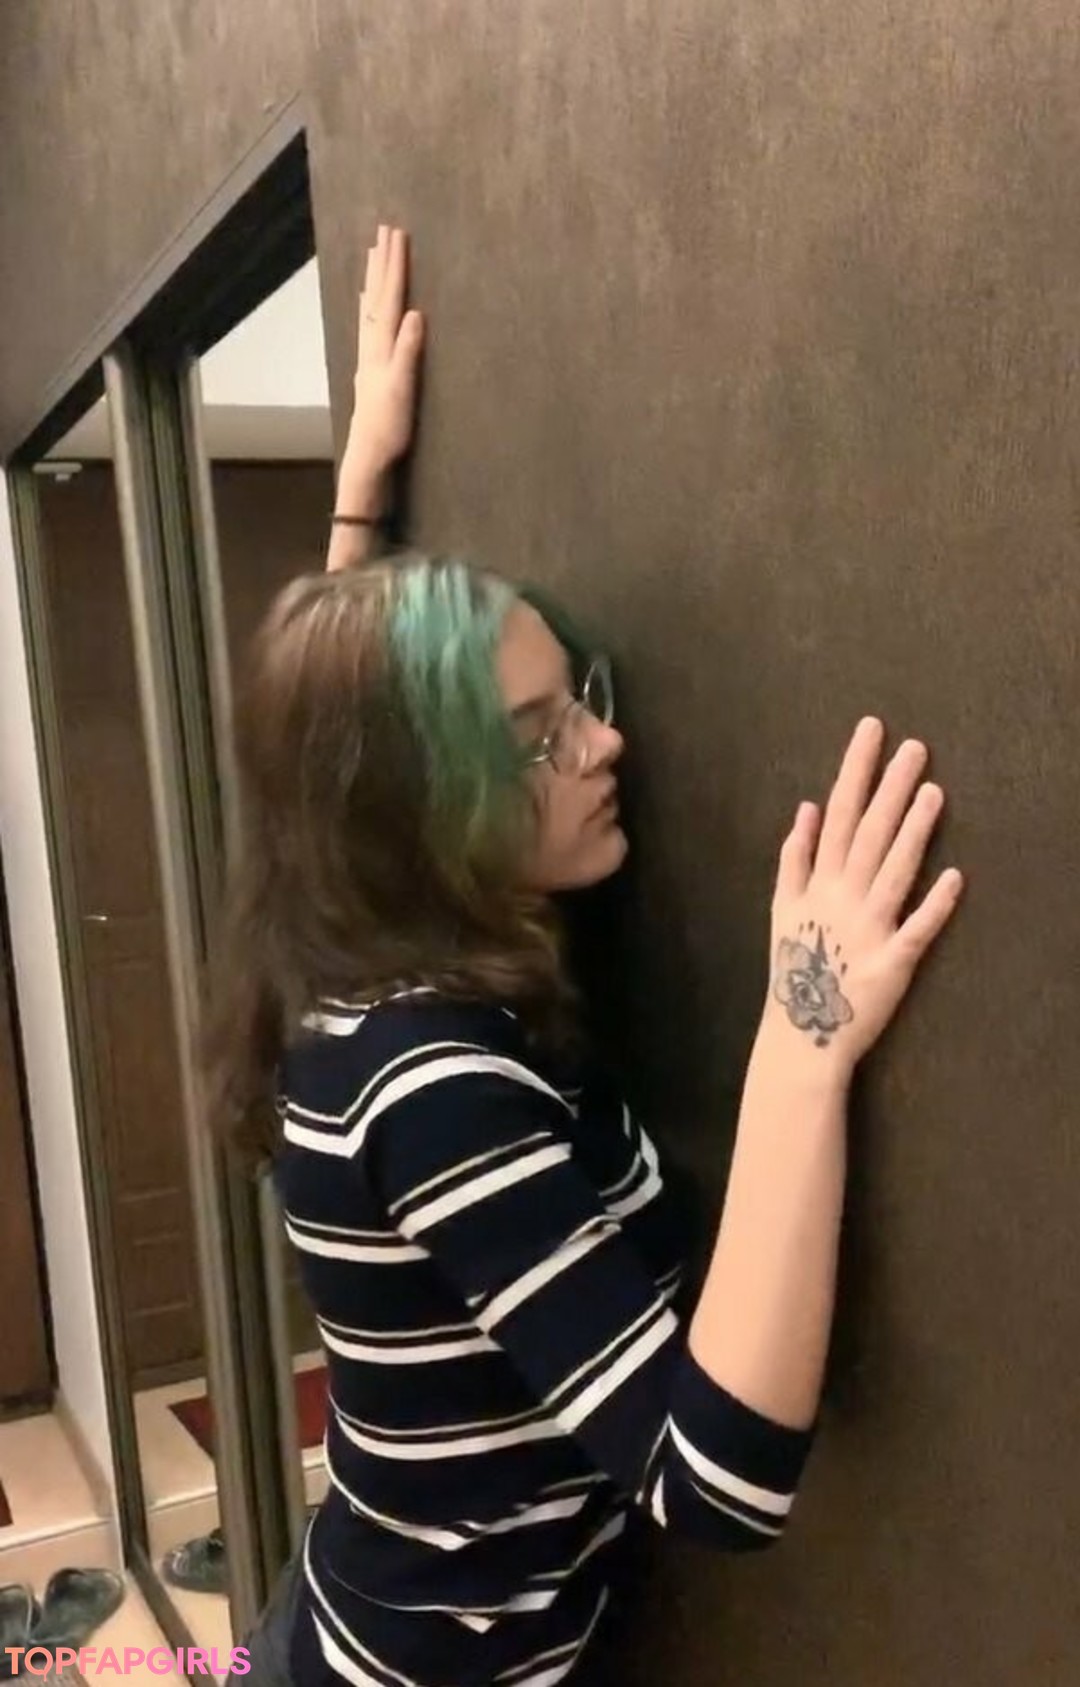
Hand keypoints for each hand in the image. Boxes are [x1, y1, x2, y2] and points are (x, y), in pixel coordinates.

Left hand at [342, 224, 424, 486]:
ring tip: (372, 252)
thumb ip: (408, 351)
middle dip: (382, 262)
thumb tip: (415, 314)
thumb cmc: (389, 425)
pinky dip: (368, 305)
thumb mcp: (403, 388)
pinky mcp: (371, 367)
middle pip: (377, 296)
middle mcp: (371, 345)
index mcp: (381, 346)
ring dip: (373, 278)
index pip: (389, 298)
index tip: (398, 235)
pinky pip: (368, 324)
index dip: (395, 267)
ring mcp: (369, 355)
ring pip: (370, 306)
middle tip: (385, 230)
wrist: (368, 454)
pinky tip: (367, 300)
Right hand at [763, 717, 963, 1071]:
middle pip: (869, 833)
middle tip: (915, 746)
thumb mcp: (782, 908)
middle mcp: (842, 899)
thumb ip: (794, 858)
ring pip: (892, 872)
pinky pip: (915, 931)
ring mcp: (868, 929)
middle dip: (889, 787)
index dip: (856, 770)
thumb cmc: (795, 970)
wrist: (801, 1035)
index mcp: (818, 883)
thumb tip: (806, 808)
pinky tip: (955, 878)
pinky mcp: (892, 963)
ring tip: (933, 791)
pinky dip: (933, 906)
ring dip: (913, 832)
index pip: (839, 813)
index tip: (872, 730)